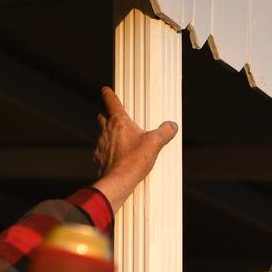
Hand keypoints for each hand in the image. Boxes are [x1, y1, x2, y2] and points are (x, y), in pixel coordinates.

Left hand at [91, 86, 177, 209]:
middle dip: (107, 115)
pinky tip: (118, 156)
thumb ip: (164, 132)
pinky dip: (108, 150)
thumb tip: (172, 126)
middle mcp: (107, 131)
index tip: (106, 89)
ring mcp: (101, 145)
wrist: (119, 181)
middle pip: (102, 116)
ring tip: (121, 139)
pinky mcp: (99, 158)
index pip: (111, 102)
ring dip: (108, 133)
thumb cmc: (134, 161)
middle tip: (117, 117)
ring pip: (102, 133)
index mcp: (119, 122)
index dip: (108, 94)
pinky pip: (102, 150)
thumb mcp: (154, 144)